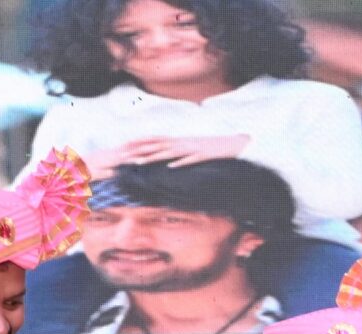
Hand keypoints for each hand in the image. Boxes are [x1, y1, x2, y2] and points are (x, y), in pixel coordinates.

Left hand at [113, 133, 247, 166]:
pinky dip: (180, 163)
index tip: (126, 144)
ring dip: (154, 157)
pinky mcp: (204, 155)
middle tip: (125, 155)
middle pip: (159, 145)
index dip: (141, 141)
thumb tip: (169, 158)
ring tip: (140, 163)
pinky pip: (191, 160)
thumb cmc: (216, 148)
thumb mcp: (195, 148)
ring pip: (170, 152)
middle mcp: (185, 142)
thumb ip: (181, 152)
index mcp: (182, 140)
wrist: (237, 145)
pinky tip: (171, 168)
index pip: (157, 138)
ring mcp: (194, 148)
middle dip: (141, 150)